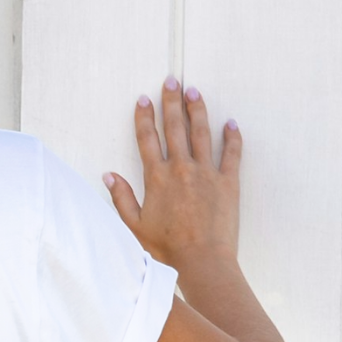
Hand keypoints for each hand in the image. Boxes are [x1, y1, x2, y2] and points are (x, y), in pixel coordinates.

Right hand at [105, 77, 240, 270]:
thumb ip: (122, 198)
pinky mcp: (228, 183)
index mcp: (156, 178)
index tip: (143, 99)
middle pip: (175, 128)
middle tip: (172, 80)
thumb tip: (109, 176)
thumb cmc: (166, 249)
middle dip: (171, 102)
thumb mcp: (134, 226)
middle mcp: (181, 169)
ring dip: (197, 110)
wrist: (202, 261)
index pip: (147, 139)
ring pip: (201, 133)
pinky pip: (231, 154)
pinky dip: (232, 137)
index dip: (144, 117)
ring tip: (194, 91)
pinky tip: (231, 123)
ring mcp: (206, 174)